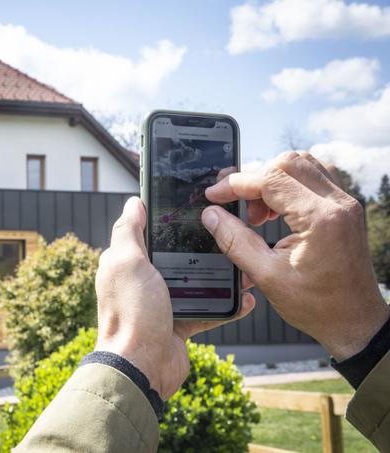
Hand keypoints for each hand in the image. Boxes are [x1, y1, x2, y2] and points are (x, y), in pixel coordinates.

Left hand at [94, 197, 253, 398]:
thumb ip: (128, 231)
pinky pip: (208, 309)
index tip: (195, 207)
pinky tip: (246, 298)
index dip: (168, 219)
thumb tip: (134, 203)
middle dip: (202, 246)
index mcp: (127, 263)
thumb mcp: (127, 263)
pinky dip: (227, 305)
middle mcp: (143, 281)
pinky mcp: (179, 324)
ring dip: (220, 275)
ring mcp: (162, 303)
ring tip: (244, 263)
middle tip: (229, 233)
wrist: (142, 366)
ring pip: (196, 281)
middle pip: (177, 256)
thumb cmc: (131, 313)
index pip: (148, 232)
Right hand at [203, 151, 388, 360]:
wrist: (354, 322)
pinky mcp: (346, 209)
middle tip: (241, 210)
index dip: (236, 184)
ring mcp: (346, 204)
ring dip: (273, 181)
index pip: (270, 180)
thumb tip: (211, 215)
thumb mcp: (266, 275)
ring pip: (303, 165)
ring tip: (260, 214)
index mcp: (320, 219)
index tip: (214, 196)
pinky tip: (278, 212)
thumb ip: (235, 240)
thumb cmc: (317, 306)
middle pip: (288, 162)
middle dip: (255, 180)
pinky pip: (316, 178)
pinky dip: (290, 186)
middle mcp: (338, 204)